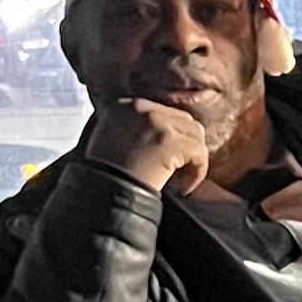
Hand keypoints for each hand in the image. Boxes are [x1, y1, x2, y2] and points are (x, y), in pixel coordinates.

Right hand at [82, 96, 208, 196]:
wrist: (102, 196)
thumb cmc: (105, 178)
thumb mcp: (111, 143)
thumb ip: (133, 130)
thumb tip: (162, 136)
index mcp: (124, 105)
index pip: (163, 113)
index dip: (170, 140)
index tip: (163, 163)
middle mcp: (140, 108)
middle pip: (183, 121)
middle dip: (185, 148)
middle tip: (174, 174)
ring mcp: (156, 122)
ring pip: (196, 135)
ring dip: (192, 161)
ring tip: (178, 182)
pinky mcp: (170, 141)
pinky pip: (199, 153)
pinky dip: (196, 173)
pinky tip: (181, 189)